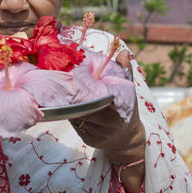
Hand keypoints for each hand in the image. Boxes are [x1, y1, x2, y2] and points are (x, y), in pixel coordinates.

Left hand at [70, 50, 144, 192]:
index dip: (82, 89)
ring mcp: (97, 133)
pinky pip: (75, 124)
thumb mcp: (128, 89)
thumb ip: (124, 70)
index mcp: (117, 108)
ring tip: (68, 94)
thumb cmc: (125, 108)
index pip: (95, 98)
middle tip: (64, 83)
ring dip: (70, 104)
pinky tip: (72, 108)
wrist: (127, 138)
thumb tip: (123, 53)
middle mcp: (107, 123)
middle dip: (73, 96)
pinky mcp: (88, 139)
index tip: (74, 78)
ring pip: (76, 115)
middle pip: (82, 106)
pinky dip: (72, 114)